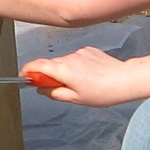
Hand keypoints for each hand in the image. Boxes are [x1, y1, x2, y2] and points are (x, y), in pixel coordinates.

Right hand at [18, 47, 145, 106]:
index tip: (25, 76)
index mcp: (64, 70)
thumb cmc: (103, 92)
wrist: (124, 79)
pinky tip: (87, 75)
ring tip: (78, 84)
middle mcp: (70, 57)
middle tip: (53, 86)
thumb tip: (42, 89)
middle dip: (47, 73)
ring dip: (64, 70)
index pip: (38, 65)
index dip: (28, 70)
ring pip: (63, 61)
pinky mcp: (89, 50)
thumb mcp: (75, 99)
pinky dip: (76, 65)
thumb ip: (55, 93)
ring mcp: (80, 52)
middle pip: (50, 63)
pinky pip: (76, 57)